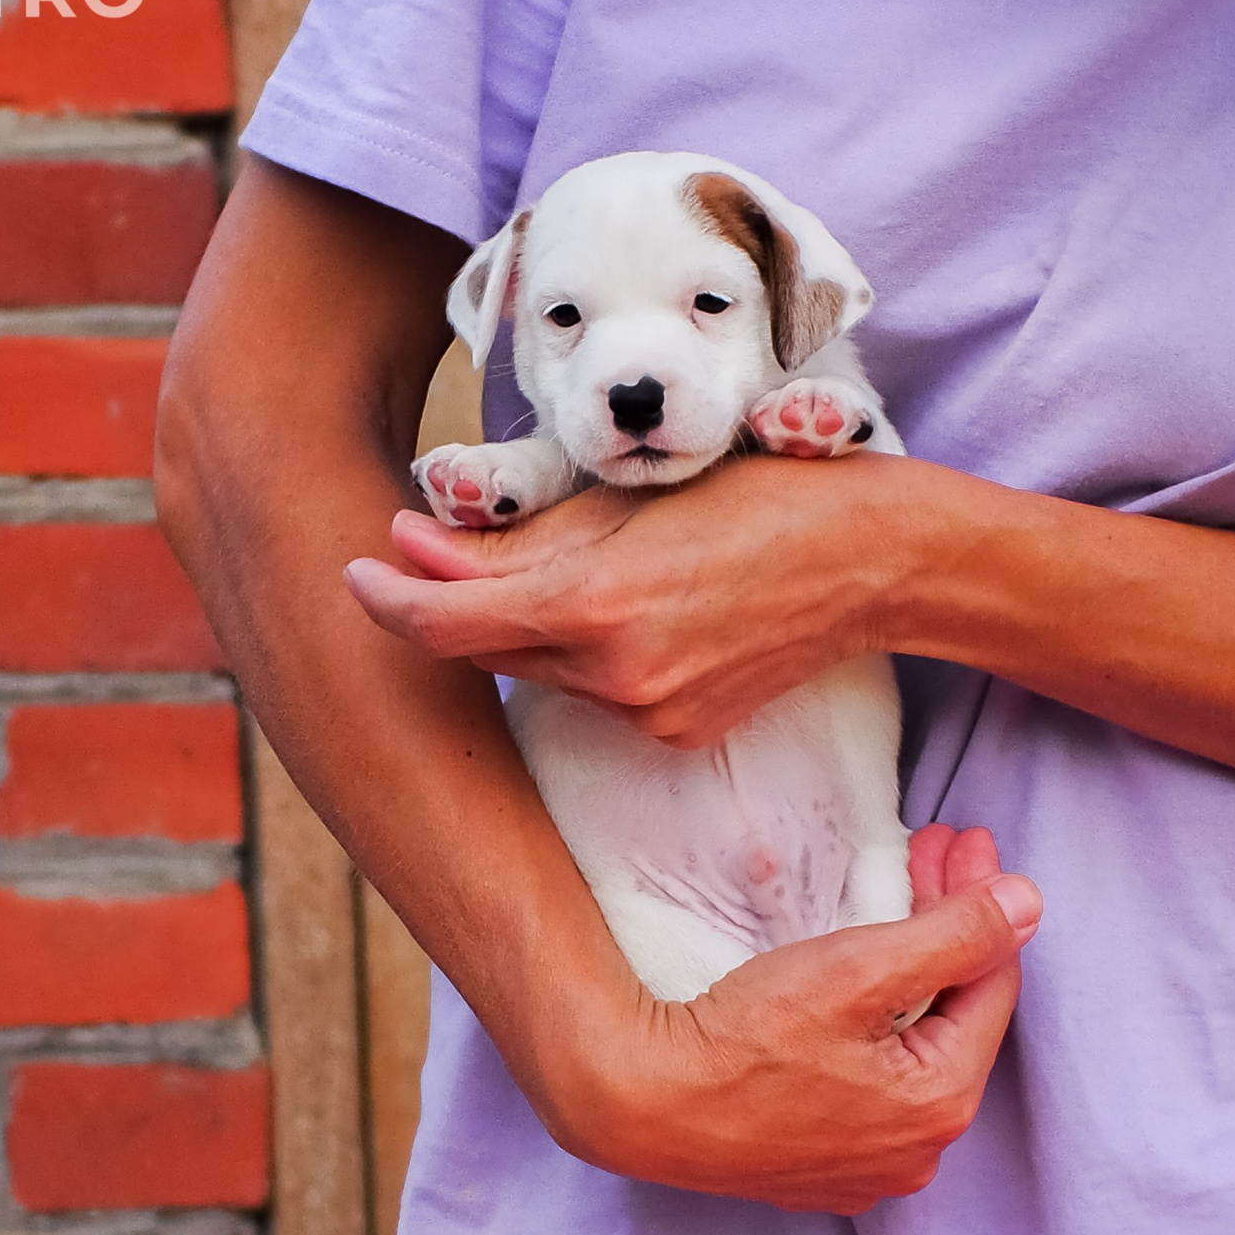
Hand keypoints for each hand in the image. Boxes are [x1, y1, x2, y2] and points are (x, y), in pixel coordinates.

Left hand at [344, 450, 928, 747]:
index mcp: (595, 605)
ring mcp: (648, 717)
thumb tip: (414, 542)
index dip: (386, 599)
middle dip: (447, 605)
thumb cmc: (761, 498)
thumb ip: (518, 537)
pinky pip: (597, 695)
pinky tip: (634, 614)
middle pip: (485, 650)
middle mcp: (614, 677)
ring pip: (541, 673)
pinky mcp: (677, 736)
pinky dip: (588, 657)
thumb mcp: (632, 499)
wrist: (877, 564)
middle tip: (419, 553)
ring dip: (524, 628)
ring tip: (563, 569)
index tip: (357, 568)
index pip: (446, 622)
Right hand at [537, 825, 1038, 1214]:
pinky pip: (865, 1083)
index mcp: (941, 1103)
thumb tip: (1027, 905)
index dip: (983, 901)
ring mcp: (862, 1168)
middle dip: (944, 927)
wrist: (637, 1101)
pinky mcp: (812, 1167)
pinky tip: (850, 986)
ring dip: (908, 973)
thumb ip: (956, 935)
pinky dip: (870, 1027)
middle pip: (951, 1014)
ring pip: (909, 1049)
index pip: (991, 981)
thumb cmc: (742, 1037)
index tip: (965, 840)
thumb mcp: (860, 969)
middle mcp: (915, 1152)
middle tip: (930, 851)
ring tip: (892, 904)